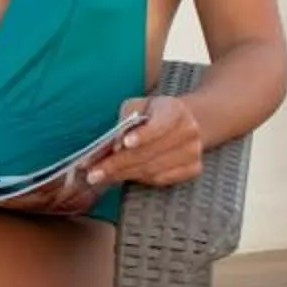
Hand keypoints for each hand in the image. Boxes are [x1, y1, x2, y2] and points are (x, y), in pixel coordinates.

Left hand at [81, 95, 204, 192]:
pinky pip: (160, 179)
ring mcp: (194, 152)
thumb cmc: (151, 113)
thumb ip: (125, 122)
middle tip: (93, 173)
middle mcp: (189, 131)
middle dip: (118, 164)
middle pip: (150, 152)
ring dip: (123, 174)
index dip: (143, 135)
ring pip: (152, 169)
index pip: (160, 125)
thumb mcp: (136, 106)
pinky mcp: (193, 169)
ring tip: (100, 177)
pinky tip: (120, 177)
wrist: (183, 122)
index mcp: (176, 110)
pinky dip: (138, 179)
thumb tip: (116, 147)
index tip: (124, 144)